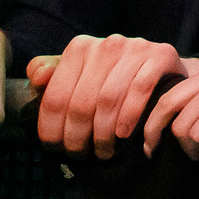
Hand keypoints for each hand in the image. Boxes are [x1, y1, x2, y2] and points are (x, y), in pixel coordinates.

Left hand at [27, 33, 198, 159]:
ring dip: (103, 134)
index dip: (52, 129)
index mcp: (80, 48)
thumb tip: (37, 77)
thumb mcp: (79, 77)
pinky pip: (140, 91)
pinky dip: (129, 117)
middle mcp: (106, 44)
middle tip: (81, 155)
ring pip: (109, 100)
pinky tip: (124, 134)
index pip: (56, 96)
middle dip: (78, 137)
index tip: (56, 149)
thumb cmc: (112, 79)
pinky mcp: (161, 55)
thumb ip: (53, 78)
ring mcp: (135, 47)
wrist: (161, 69)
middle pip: (81, 102)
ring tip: (103, 151)